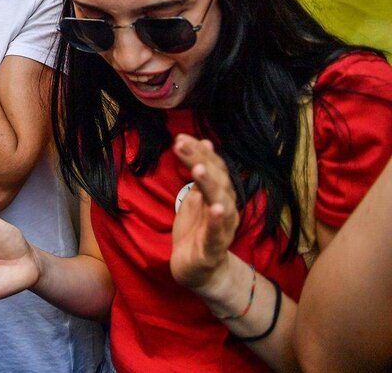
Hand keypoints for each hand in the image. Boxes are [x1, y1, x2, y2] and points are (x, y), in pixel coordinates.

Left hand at [170, 135, 239, 292]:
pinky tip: (215, 209)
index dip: (199, 152)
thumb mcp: (194, 197)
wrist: (199, 269)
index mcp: (219, 195)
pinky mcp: (212, 249)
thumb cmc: (196, 229)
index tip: (181, 137)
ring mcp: (221, 229)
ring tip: (199, 169)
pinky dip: (217, 222)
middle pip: (217, 181)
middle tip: (181, 144)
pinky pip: (217, 234)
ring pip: (221, 204)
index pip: (214, 168)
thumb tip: (205, 142)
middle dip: (200, 161)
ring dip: (211, 185)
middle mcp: (225, 208)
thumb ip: (200, 172)